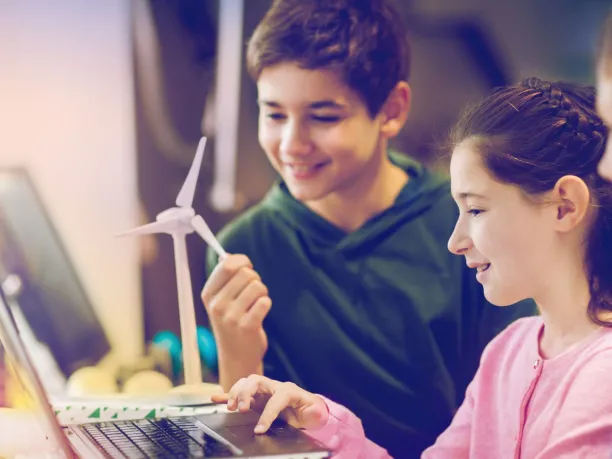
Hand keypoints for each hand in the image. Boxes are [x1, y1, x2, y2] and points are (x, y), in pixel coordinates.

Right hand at [201, 254, 271, 370]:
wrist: (237, 357)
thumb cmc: (232, 323)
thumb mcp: (220, 301)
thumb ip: (224, 278)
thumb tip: (227, 255)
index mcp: (208, 294)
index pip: (226, 265)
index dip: (242, 261)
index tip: (247, 267)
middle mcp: (217, 305)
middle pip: (245, 273)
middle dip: (255, 278)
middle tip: (253, 291)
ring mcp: (230, 317)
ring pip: (257, 286)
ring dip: (262, 292)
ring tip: (256, 303)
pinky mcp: (246, 327)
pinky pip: (264, 302)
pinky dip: (266, 304)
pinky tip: (260, 313)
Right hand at [211, 375, 328, 433]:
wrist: (306, 409)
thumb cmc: (310, 411)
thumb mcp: (315, 413)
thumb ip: (314, 413)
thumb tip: (311, 413)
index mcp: (288, 391)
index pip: (275, 399)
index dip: (267, 414)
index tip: (260, 429)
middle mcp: (273, 387)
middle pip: (256, 381)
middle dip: (246, 393)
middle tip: (241, 409)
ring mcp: (263, 392)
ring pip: (246, 383)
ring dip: (236, 393)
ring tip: (231, 407)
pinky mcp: (255, 398)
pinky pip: (239, 393)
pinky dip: (227, 395)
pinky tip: (216, 398)